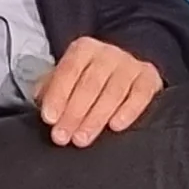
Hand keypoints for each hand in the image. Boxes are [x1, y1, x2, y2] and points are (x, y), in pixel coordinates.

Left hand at [33, 36, 162, 147]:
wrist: (125, 69)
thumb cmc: (88, 78)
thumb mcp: (67, 78)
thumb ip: (50, 88)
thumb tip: (40, 102)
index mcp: (83, 49)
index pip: (68, 71)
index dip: (58, 95)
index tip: (50, 118)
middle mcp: (107, 53)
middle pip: (90, 84)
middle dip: (74, 113)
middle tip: (62, 137)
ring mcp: (130, 64)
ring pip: (113, 92)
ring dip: (96, 118)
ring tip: (82, 139)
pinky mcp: (148, 78)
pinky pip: (139, 95)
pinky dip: (128, 111)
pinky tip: (115, 126)